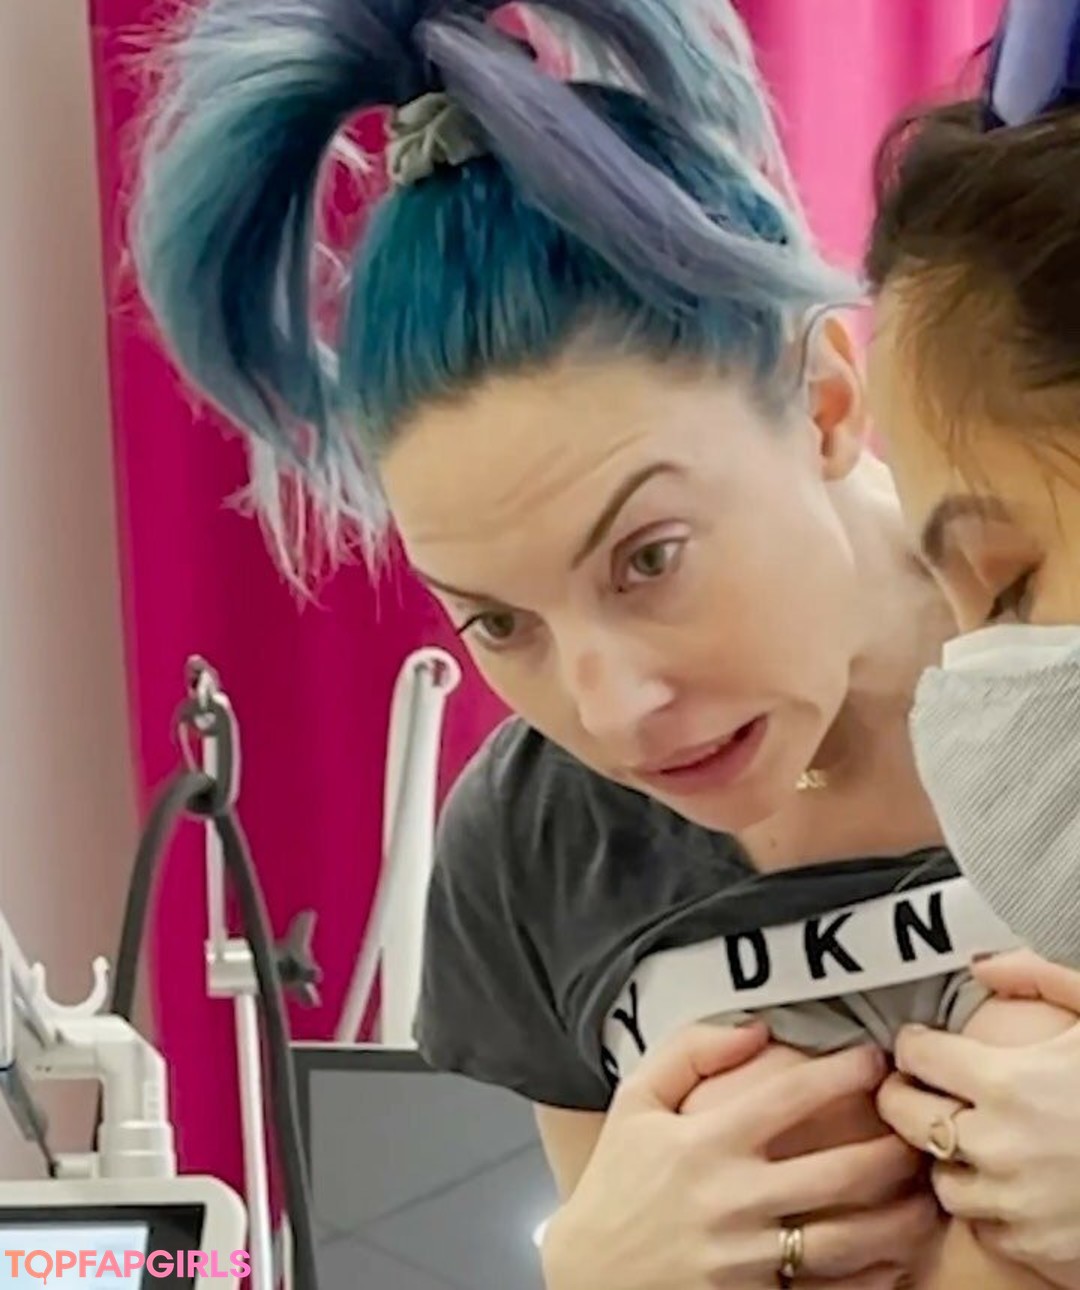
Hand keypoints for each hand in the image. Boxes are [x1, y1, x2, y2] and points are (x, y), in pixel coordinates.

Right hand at [543, 1023, 932, 1288]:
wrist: (589, 1275)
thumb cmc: (617, 1181)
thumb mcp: (636, 1102)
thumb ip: (689, 1053)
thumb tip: (754, 1028)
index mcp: (705, 1144)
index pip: (788, 1099)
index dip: (841, 1073)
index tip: (875, 1056)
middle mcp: (732, 1199)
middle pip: (838, 1174)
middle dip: (892, 1149)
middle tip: (921, 1129)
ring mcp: (747, 1259)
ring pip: (849, 1240)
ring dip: (901, 1218)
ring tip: (930, 1194)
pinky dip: (874, 1278)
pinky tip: (901, 1257)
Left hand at [877, 971, 1079, 1289]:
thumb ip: (1040, 978)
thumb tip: (982, 964)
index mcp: (1006, 1084)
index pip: (915, 1056)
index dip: (914, 1045)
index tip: (920, 1044)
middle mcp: (998, 1146)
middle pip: (905, 1118)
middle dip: (903, 1097)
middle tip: (917, 1088)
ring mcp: (1014, 1203)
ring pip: (941, 1179)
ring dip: (947, 1158)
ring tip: (967, 1140)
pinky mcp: (1036, 1248)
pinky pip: (984, 1228)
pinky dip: (989, 1207)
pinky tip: (1009, 1183)